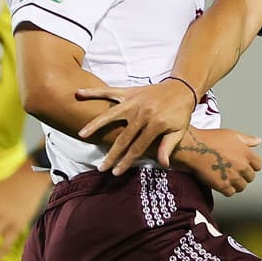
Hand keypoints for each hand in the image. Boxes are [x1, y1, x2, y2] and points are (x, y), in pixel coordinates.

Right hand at [75, 79, 195, 175]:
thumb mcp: (179, 131)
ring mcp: (134, 101)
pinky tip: (79, 94)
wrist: (182, 88)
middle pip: (123, 137)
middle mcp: (143, 113)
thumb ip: (168, 146)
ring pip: (110, 115)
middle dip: (112, 154)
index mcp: (156, 124)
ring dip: (95, 125)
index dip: (126, 161)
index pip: (138, 147)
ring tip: (82, 135)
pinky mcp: (129, 91)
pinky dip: (94, 92)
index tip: (116, 172)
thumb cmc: (180, 113)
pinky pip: (109, 91)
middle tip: (101, 168)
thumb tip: (163, 164)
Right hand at [168, 128, 261, 195]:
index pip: (258, 165)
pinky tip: (221, 183)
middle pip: (250, 177)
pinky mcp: (223, 185)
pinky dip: (227, 190)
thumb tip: (258, 141)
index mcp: (246, 153)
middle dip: (243, 175)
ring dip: (236, 184)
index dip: (251, 166)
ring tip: (227, 178)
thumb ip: (247, 139)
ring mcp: (233, 176)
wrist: (193, 148)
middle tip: (233, 172)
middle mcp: (242, 165)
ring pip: (242, 186)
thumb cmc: (209, 139)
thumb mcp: (231, 134)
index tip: (245, 166)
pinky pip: (231, 192)